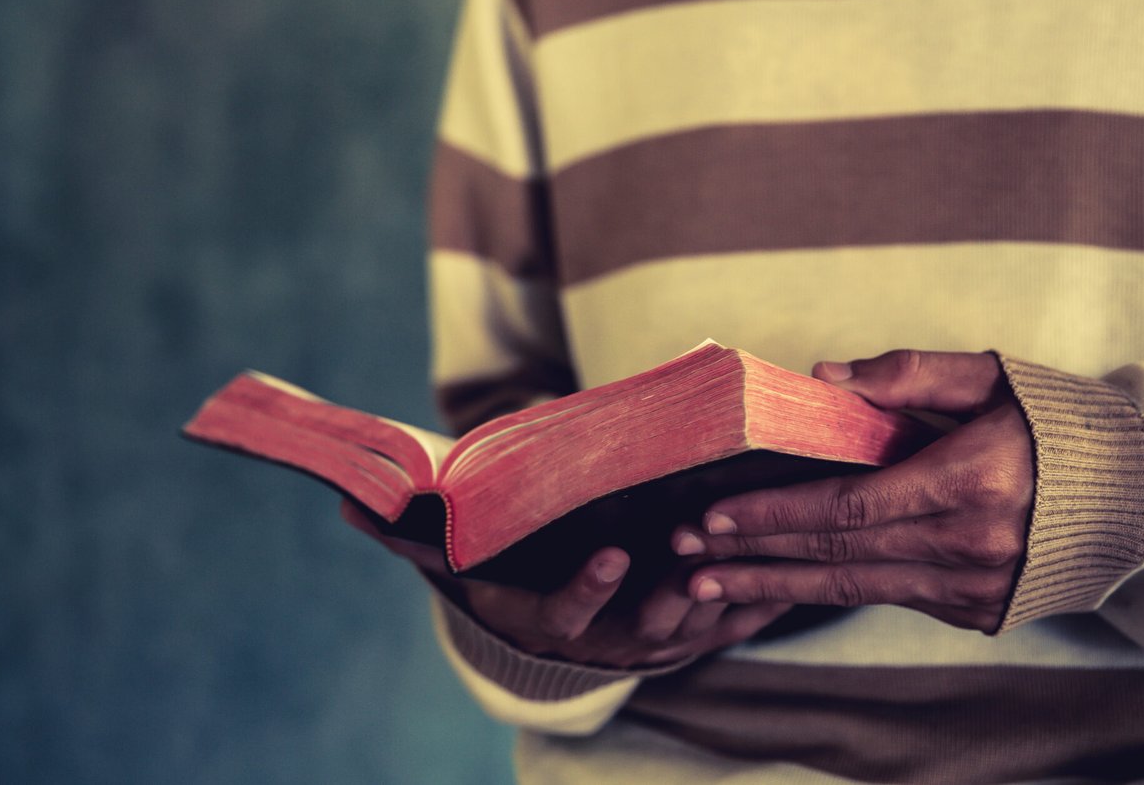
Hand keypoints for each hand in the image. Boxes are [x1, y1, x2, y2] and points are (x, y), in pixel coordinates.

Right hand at [341, 500, 788, 668]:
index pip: (568, 612)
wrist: (544, 620)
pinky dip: (762, 600)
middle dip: (677, 594)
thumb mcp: (455, 561)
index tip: (610, 553)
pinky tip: (792, 571)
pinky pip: (734, 623)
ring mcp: (653, 641)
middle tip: (701, 552)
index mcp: (551, 619)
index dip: (589, 587)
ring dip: (729, 594)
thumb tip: (351, 502)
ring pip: (700, 626)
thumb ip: (411, 533)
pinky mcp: (691, 633)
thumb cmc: (503, 575)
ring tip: (755, 554)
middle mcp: (606, 639)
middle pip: (647, 626)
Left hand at [673, 350, 1032, 631]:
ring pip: (852, 588)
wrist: (1136, 493)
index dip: (774, 515)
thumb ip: (906, 374)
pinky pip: (884, 596)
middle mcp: (968, 545)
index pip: (846, 507)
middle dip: (752, 554)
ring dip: (773, 587)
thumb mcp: (987, 377)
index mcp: (967, 482)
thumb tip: (820, 378)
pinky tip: (774, 583)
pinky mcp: (975, 610)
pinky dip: (825, 589)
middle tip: (683, 553)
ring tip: (706, 587)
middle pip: (836, 555)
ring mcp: (973, 587)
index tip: (713, 514)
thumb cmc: (1050, 419)